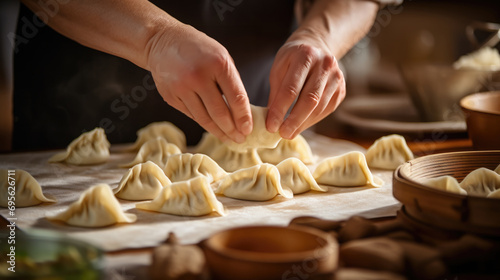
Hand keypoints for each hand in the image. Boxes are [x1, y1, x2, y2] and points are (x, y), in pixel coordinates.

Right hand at [146, 24, 252, 142]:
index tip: (249, 129)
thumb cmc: (198, 50)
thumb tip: (242, 113)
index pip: (236, 97)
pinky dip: (204, 123)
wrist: (162, 41)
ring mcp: (181, 87)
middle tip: (241, 139)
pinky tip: (213, 129)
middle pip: (219, 113)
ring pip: (204, 118)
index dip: (244, 117)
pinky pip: (191, 115)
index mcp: (217, 64)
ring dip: (219, 132)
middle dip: (232, 130)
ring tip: (229, 139)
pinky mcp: (170, 96)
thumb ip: (231, 82)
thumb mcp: (221, 57)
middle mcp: (198, 76)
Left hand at [266, 29, 345, 138]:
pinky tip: (301, 126)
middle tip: (282, 134)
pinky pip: (326, 110)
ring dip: (303, 123)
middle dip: (294, 120)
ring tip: (289, 133)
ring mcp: (337, 77)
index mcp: (305, 55)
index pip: (291, 88)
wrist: (316, 47)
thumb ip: (276, 92)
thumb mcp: (279, 68)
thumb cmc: (292, 59)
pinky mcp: (341, 89)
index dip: (280, 109)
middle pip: (309, 99)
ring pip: (319, 107)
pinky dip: (312, 120)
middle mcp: (325, 64)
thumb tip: (271, 119)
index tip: (271, 125)